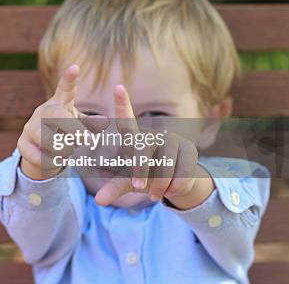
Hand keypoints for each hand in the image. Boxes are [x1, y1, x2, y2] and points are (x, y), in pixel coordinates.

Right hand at [18, 64, 88, 179]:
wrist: (41, 154)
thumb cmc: (64, 135)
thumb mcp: (79, 127)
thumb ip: (91, 125)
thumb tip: (104, 121)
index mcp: (58, 104)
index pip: (64, 89)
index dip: (69, 79)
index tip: (75, 67)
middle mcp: (41, 112)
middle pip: (56, 115)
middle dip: (73, 129)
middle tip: (88, 140)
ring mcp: (29, 127)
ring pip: (48, 138)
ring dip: (63, 149)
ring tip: (69, 151)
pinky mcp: (21, 144)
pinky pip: (39, 155)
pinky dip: (51, 161)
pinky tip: (55, 160)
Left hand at [95, 85, 213, 208]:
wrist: (173, 184)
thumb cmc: (144, 178)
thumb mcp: (127, 183)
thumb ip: (114, 188)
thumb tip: (98, 201)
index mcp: (134, 140)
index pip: (126, 120)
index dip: (122, 104)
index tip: (117, 87)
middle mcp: (153, 135)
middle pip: (143, 151)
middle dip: (141, 172)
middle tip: (140, 188)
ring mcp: (172, 141)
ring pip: (164, 166)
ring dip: (159, 185)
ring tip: (155, 193)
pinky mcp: (189, 150)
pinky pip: (181, 173)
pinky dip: (175, 187)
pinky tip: (172, 189)